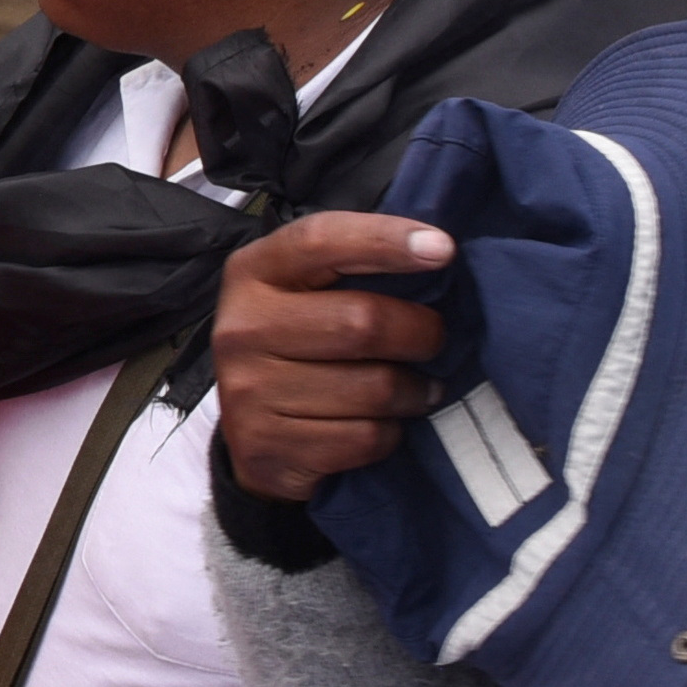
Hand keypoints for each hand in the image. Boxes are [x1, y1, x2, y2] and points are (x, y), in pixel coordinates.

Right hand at [208, 212, 454, 499]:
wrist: (246, 436)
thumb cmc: (297, 347)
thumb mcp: (304, 293)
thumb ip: (352, 268)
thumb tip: (437, 252)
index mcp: (253, 273)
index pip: (320, 241)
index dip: (386, 241)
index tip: (443, 249)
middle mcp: (243, 327)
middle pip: (363, 323)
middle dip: (420, 334)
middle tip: (433, 341)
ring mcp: (249, 389)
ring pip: (375, 389)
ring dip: (414, 392)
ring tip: (413, 390)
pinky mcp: (267, 445)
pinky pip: (366, 438)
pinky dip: (389, 434)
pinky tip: (379, 424)